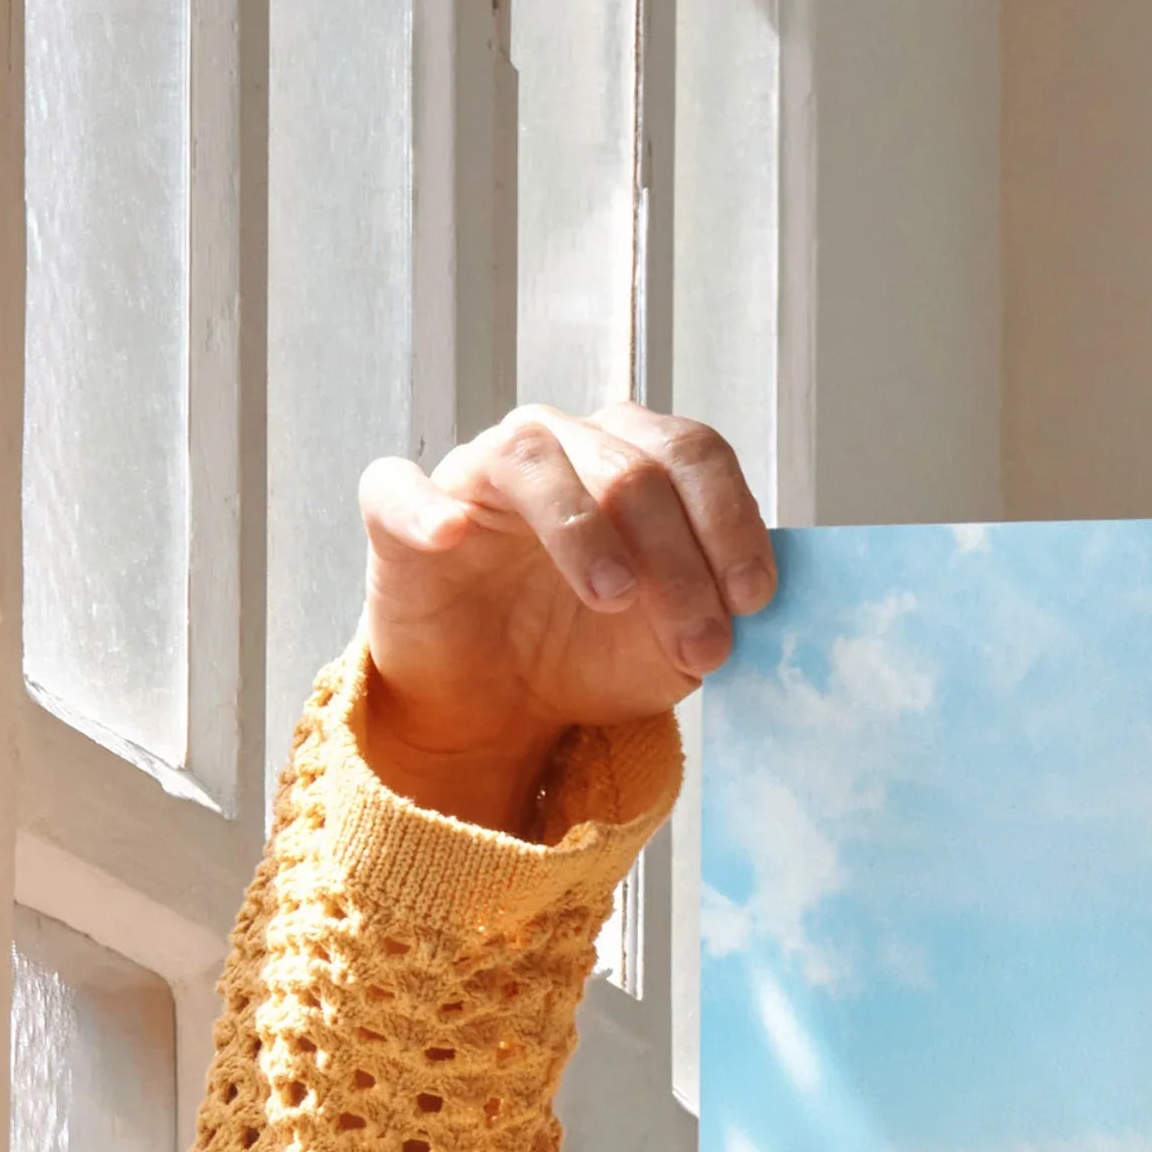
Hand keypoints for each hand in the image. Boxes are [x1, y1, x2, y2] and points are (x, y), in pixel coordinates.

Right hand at [354, 405, 774, 833]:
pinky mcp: (401, 514)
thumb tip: (749, 603)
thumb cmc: (590, 652)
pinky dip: (426, 507)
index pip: (693, 454)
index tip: (752, 600)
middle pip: (629, 466)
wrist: (501, 704)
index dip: (730, 520)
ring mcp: (478, 473)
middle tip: (701, 644)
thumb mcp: (674, 646)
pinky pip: (400, 488)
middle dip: (678, 560)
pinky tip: (453, 536)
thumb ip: (714, 613)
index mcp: (634, 461)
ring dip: (582, 528)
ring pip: (532, 458)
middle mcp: (561, 447)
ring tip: (614, 598)